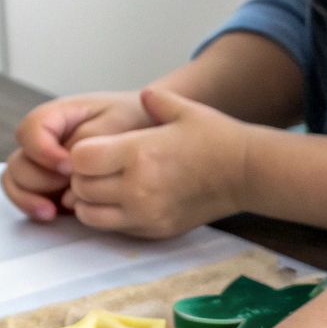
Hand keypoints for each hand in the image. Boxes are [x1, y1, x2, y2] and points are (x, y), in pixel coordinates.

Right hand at [2, 91, 153, 219]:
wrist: (153, 136)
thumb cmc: (139, 121)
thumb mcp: (121, 122)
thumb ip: (92, 137)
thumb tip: (68, 166)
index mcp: (61, 116)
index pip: (31, 129)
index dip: (42, 150)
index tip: (68, 167)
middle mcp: (48, 140)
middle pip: (20, 159)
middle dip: (39, 178)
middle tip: (68, 186)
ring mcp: (46, 164)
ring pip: (17, 180)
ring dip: (30, 196)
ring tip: (53, 209)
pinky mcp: (52, 186)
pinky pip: (27, 196)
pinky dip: (32, 207)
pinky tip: (51, 215)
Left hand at [63, 87, 254, 238]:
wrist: (246, 173)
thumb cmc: (216, 138)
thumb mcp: (184, 109)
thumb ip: (155, 99)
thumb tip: (143, 96)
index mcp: (139, 153)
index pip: (79, 159)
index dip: (80, 153)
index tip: (94, 149)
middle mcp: (138, 188)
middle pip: (80, 188)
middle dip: (82, 177)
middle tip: (99, 168)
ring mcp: (145, 214)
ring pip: (89, 214)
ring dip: (90, 200)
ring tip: (107, 186)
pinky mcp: (154, 231)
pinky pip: (112, 228)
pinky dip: (108, 216)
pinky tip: (125, 200)